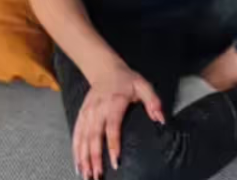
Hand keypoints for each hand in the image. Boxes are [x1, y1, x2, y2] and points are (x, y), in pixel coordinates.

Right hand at [74, 63, 164, 178]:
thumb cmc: (126, 79)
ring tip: (86, 175)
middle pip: (94, 137)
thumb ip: (153, 102)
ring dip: (83, 158)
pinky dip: (75, 150)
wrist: (104, 68)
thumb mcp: (144, 85)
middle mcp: (98, 109)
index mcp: (114, 103)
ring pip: (83, 138)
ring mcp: (87, 113)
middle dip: (94, 158)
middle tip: (96, 176)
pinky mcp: (81, 115)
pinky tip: (78, 164)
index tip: (115, 161)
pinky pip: (76, 134)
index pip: (112, 127)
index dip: (113, 145)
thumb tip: (161, 120)